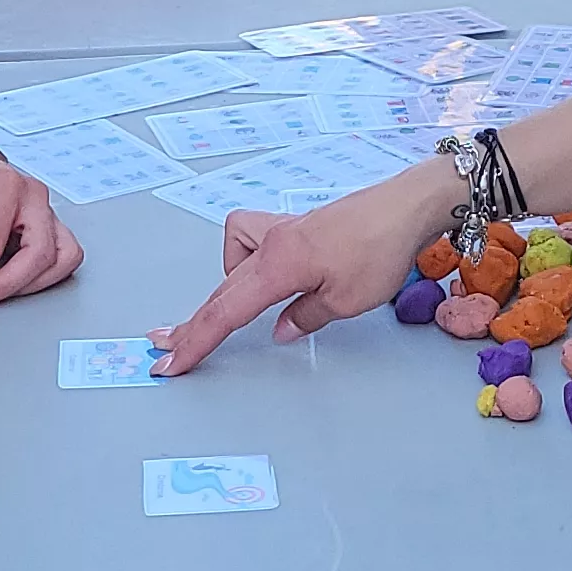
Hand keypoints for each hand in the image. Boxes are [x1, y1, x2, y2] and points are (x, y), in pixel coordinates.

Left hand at [0, 139, 81, 308]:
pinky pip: (64, 256)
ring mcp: (48, 209)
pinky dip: (44, 275)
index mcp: (4, 185)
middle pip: (39, 254)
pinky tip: (15, 278)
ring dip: (31, 283)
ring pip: (62, 258)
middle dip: (6, 286)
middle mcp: (34, 196)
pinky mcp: (53, 224)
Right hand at [151, 163, 449, 373]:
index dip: (195, 342)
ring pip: (233, 263)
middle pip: (220, 291)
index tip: (171, 363)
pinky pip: (253, 243)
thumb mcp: (345, 300)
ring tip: (251, 306)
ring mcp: (279, 232)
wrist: (404, 207)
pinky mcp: (294, 228)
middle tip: (167, 347)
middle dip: (194, 323)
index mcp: (276, 266)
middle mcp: (269, 245)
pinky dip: (249, 259)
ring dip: (228, 288)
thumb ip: (304, 317)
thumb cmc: (380, 249)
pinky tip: (268, 273)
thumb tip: (279, 330)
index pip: (224, 313)